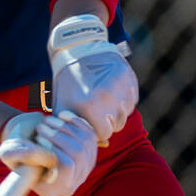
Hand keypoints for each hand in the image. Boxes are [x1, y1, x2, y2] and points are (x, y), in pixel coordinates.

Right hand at [0, 110, 97, 195]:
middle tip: (40, 127)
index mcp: (52, 189)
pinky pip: (90, 134)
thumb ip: (18, 154)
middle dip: (58, 135)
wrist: (25, 137)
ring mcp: (83, 168)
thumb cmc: (14, 148)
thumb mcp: (8, 152)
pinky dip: (75, 122)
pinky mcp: (89, 152)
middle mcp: (72, 182)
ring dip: (64, 127)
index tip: (37, 140)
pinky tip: (61, 117)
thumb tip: (42, 154)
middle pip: (79, 154)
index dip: (53, 149)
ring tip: (47, 122)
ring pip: (85, 142)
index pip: (67, 168)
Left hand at [48, 14, 138, 143]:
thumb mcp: (62, 106)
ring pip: (126, 112)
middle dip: (108, 121)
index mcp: (89, 106)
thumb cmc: (68, 83)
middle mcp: (107, 97)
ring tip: (103, 99)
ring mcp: (120, 86)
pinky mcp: (129, 77)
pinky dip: (124, 98)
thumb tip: (102, 145)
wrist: (78, 50)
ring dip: (117, 110)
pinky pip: (132, 99)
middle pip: (117, 124)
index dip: (97, 129)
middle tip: (97, 110)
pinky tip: (111, 90)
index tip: (90, 120)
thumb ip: (73, 130)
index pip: (104, 133)